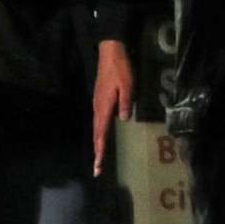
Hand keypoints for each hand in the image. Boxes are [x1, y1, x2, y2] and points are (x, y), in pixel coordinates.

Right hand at [91, 38, 134, 175]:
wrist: (110, 54)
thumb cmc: (120, 70)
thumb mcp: (128, 86)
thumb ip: (126, 104)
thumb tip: (123, 119)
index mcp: (104, 107)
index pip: (101, 133)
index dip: (101, 150)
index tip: (98, 164)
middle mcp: (98, 108)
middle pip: (97, 134)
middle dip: (97, 152)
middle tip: (97, 169)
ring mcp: (98, 104)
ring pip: (97, 128)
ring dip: (98, 144)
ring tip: (99, 157)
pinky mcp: (100, 101)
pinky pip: (99, 121)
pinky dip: (100, 133)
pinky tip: (102, 137)